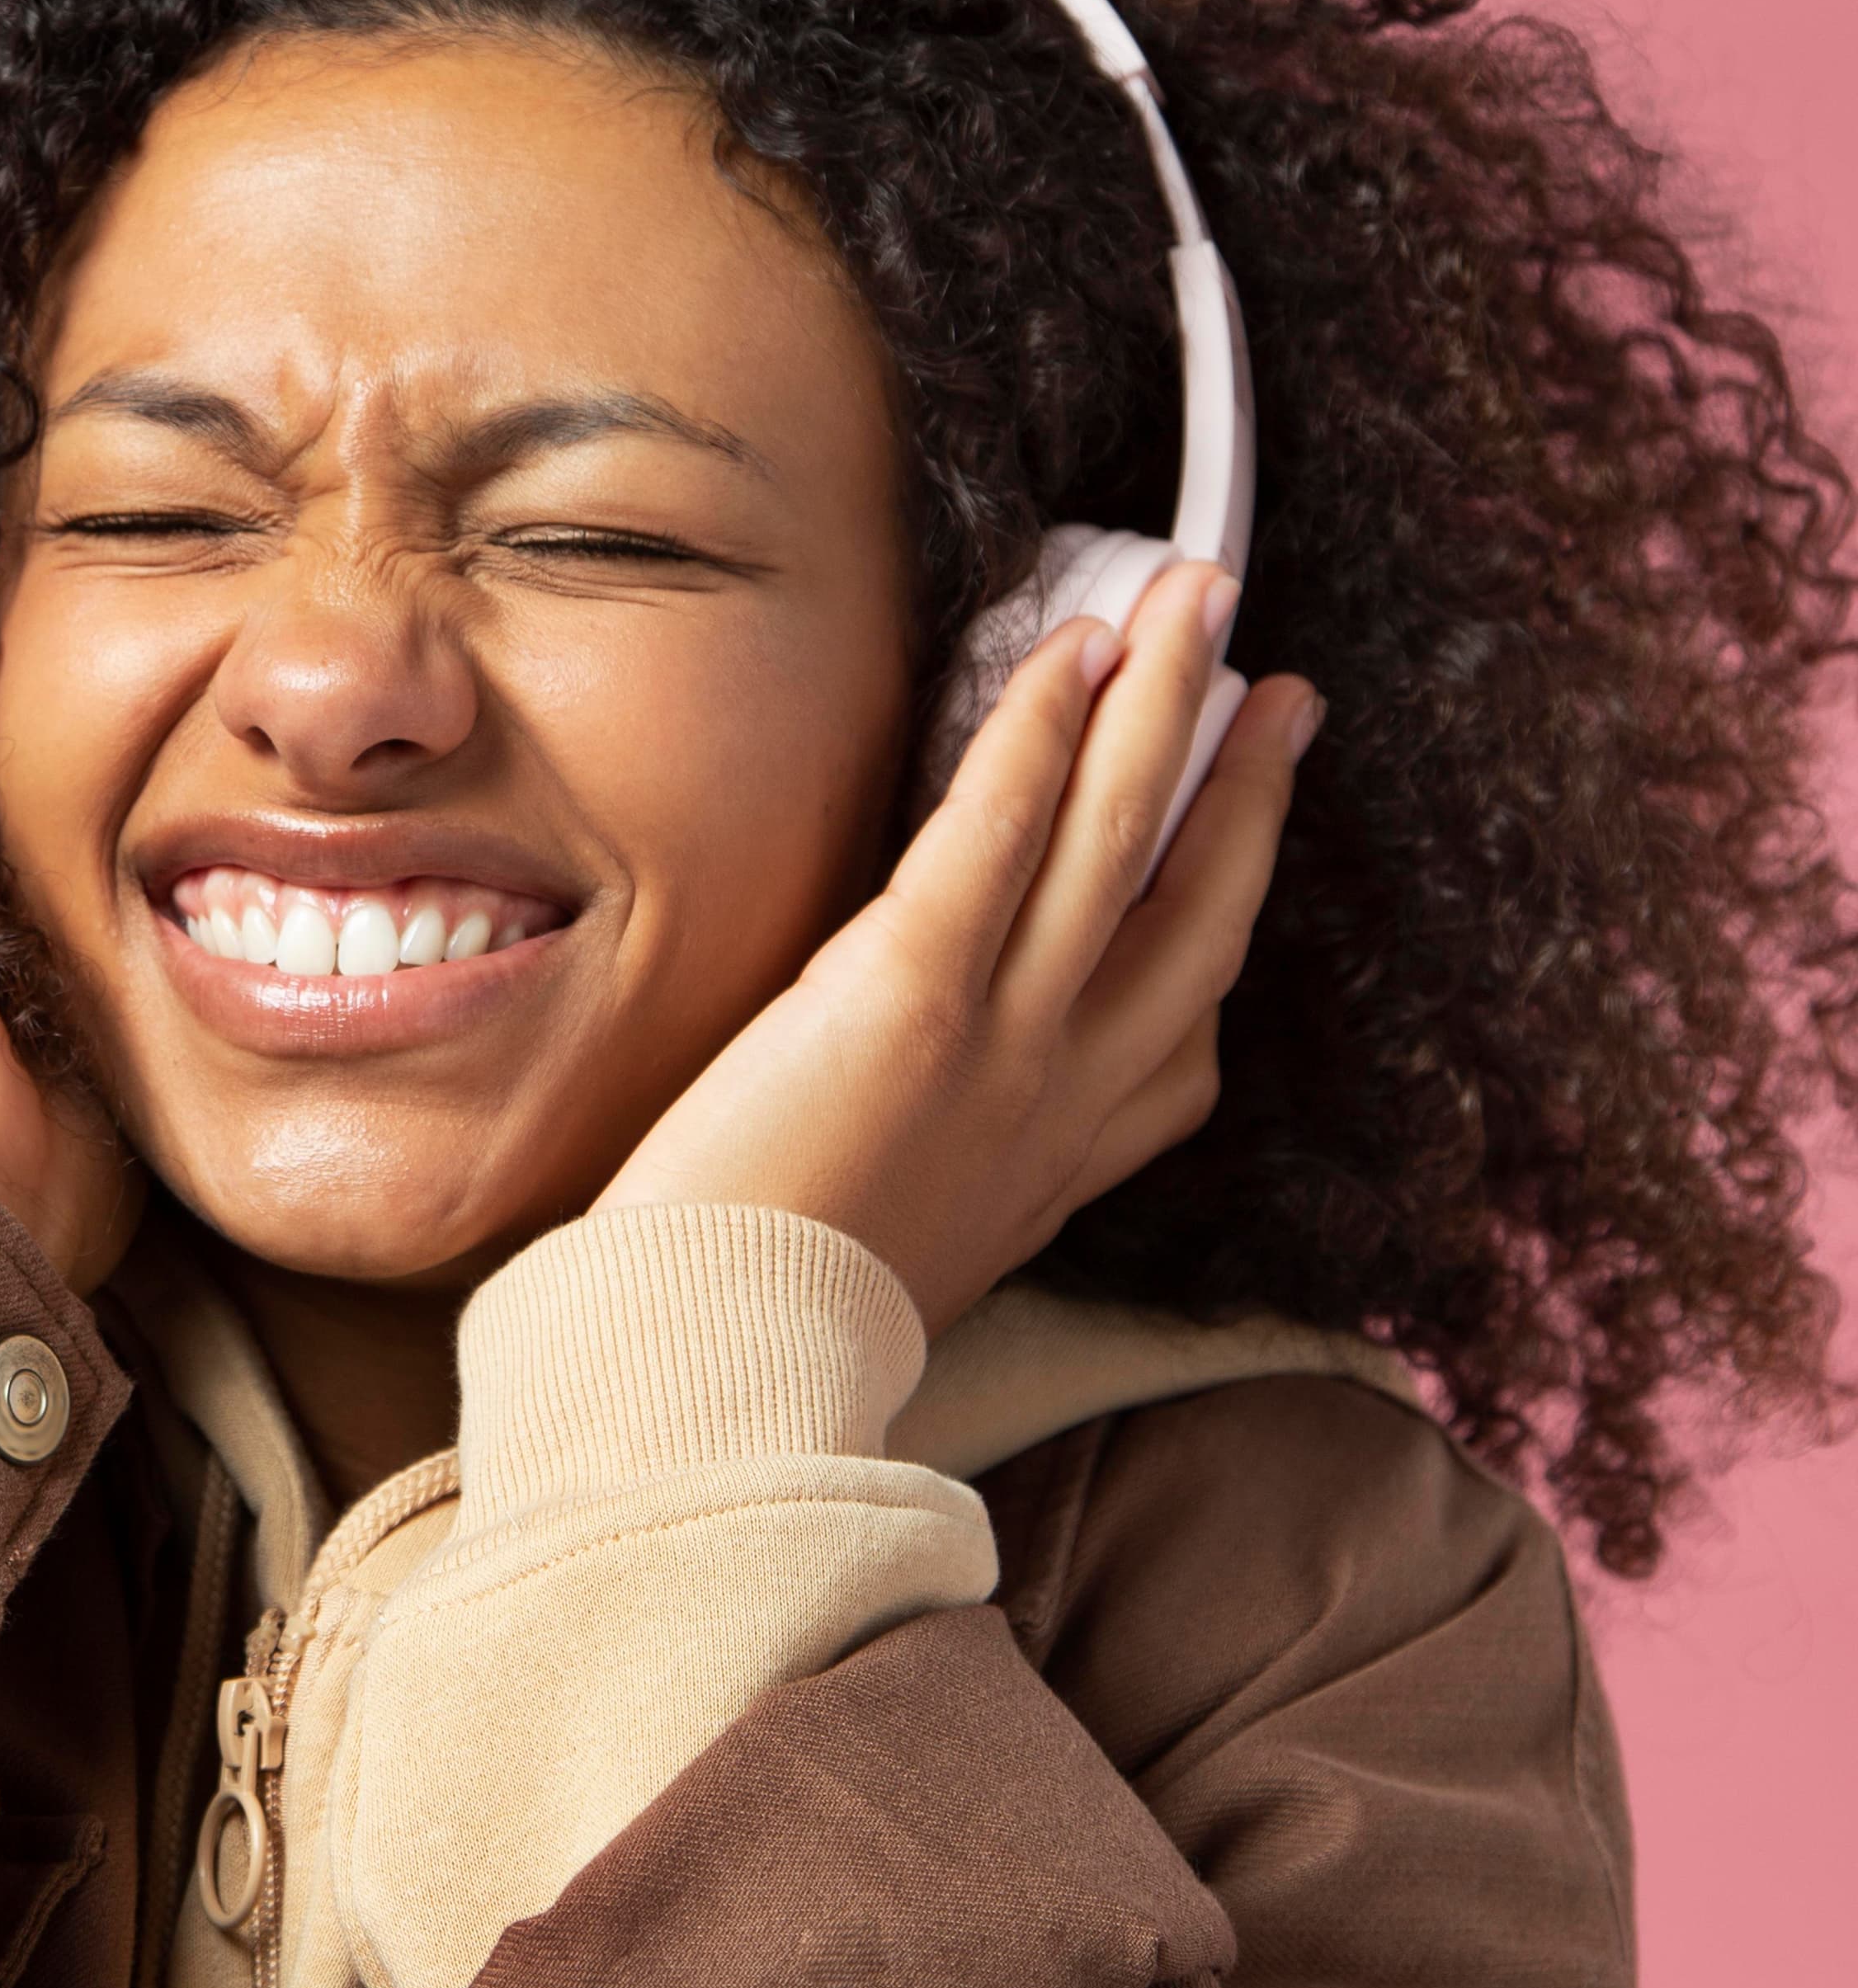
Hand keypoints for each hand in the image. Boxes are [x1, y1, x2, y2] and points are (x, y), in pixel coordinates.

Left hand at [598, 561, 1319, 1334]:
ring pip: (1119, 843)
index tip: (1240, 834)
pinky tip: (1071, 654)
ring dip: (1166, 706)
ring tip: (1195, 600)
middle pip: (1190, 911)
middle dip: (1242, 783)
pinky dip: (1044, 737)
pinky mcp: (911, 999)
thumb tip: (901, 1107)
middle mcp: (1059, 1103)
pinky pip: (1002, 838)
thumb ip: (931, 1170)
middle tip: (1277, 680)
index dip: (1221, 915)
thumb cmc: (754, 1327)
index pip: (1175, 1041)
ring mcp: (1001, 1047)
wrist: (709, 1387)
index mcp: (1052, 1171)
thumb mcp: (896, 1251)